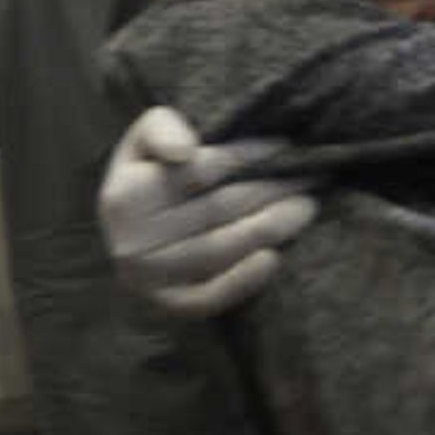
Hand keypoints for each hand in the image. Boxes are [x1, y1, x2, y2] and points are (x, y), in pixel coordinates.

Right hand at [97, 108, 318, 321]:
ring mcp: (152, 278)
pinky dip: (243, 280)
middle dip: (269, 189)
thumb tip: (185, 151)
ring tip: (306, 206)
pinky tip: (274, 259)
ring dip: (271, 227)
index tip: (282, 146)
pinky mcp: (172, 305)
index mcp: (125, 196)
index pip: (200, 170)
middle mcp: (134, 240)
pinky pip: (212, 296)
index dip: (246, 156)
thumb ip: (160, 129)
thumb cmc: (148, 179)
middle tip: (309, 176)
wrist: (130, 238)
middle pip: (217, 209)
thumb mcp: (141, 144)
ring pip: (222, 248)